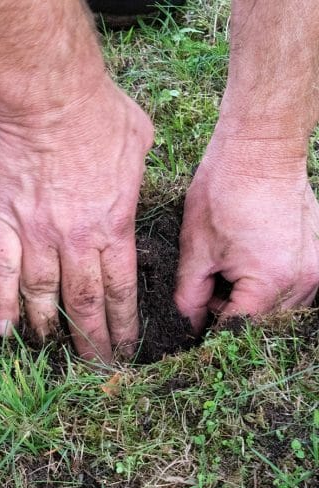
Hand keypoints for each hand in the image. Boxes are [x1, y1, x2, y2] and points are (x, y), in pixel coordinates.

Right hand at [0, 79, 153, 362]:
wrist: (45, 99)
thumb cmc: (95, 110)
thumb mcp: (138, 141)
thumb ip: (134, 175)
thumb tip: (133, 178)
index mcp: (114, 226)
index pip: (120, 289)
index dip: (122, 323)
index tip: (125, 348)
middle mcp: (75, 242)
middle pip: (84, 302)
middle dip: (91, 339)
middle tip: (93, 365)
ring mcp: (34, 237)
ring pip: (42, 297)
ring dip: (47, 328)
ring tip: (48, 351)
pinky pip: (0, 276)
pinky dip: (1, 305)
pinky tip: (2, 330)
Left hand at [175, 139, 318, 330]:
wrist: (260, 151)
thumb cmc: (223, 193)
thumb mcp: (195, 251)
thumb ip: (189, 296)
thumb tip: (188, 325)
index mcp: (270, 281)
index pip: (238, 327)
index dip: (210, 329)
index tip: (192, 323)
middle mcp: (303, 280)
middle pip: (262, 321)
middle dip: (231, 314)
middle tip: (206, 291)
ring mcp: (317, 268)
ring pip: (279, 308)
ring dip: (250, 301)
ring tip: (225, 272)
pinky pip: (293, 288)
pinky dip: (268, 286)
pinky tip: (246, 264)